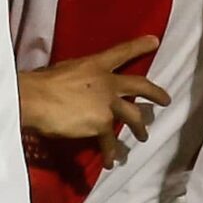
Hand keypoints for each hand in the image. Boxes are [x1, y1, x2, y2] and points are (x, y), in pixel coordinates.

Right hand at [18, 35, 169, 165]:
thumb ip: (78, 78)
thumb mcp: (64, 71)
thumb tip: (75, 86)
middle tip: (166, 100)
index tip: (154, 41)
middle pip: (139, 86)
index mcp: (95, 65)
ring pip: (133, 116)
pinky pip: (110, 142)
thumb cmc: (41, 82)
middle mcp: (107, 83)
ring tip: (143, 137)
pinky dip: (110, 153)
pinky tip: (110, 161)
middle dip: (155, 93)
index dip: (139, 46)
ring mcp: (108, 104)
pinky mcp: (102, 124)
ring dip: (140, 128)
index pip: (122, 52)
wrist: (36, 99)